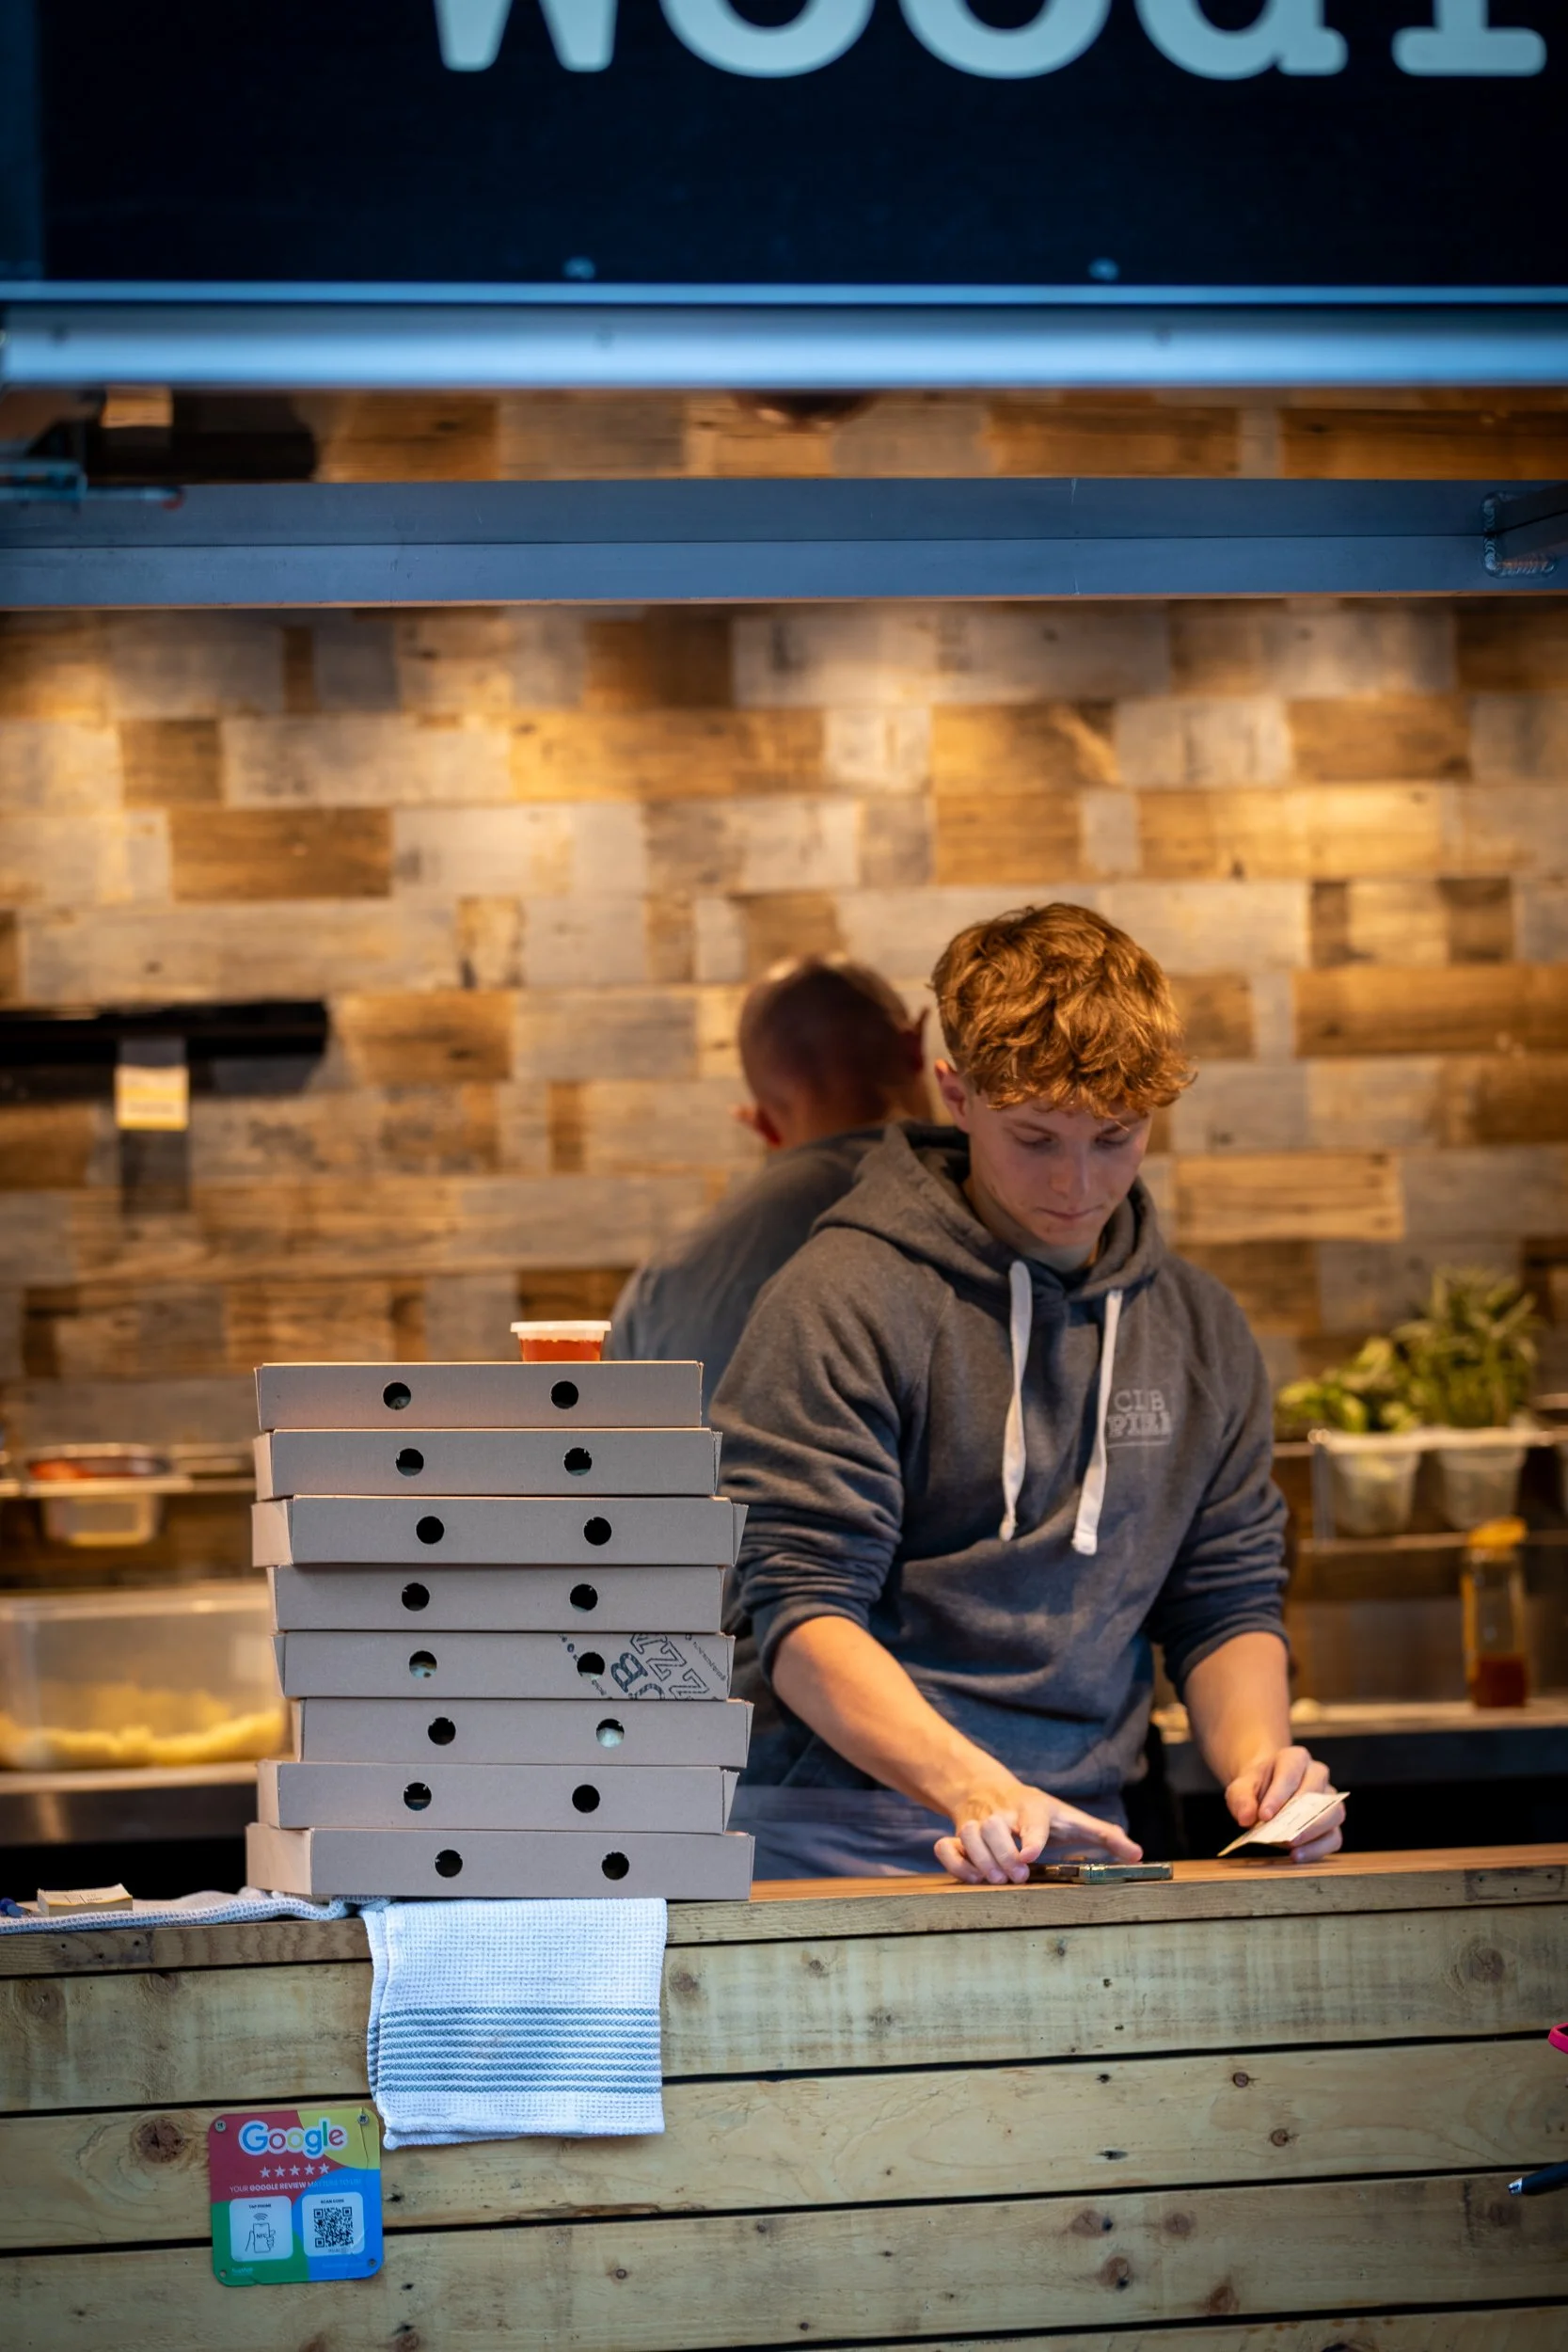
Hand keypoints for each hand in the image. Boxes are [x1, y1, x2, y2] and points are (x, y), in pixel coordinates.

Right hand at [933, 1778, 1142, 1885]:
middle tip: (1018, 1876)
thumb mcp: (1070, 1817)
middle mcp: (1003, 1813)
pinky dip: (955, 1862)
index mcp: (1034, 1808)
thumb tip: (1137, 1854)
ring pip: (969, 1833)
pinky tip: (973, 1877)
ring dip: (980, 1859)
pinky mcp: (957, 1833)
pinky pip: (946, 1845)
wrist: (988, 1788)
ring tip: (998, 1880)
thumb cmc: (1038, 1811)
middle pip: (994, 1826)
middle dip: (1003, 1853)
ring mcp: (977, 1822)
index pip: (1033, 1818)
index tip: (1029, 1857)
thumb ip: (1103, 1835)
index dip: (1031, 1837)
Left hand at [1224, 1744, 1343, 1863]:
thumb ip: (1241, 1799)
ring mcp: (1329, 1799)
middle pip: (1317, 1792)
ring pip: (1333, 1814)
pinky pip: (1334, 1837)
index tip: (1264, 1815)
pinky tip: (1297, 1855)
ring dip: (1313, 1833)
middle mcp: (1317, 1775)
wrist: (1265, 1792)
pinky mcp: (1332, 1823)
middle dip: (1300, 1816)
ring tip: (1291, 1847)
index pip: (1290, 1773)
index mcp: (1295, 1758)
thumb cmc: (1256, 1787)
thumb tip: (1246, 1818)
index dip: (1279, 1795)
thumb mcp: (1241, 1787)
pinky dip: (1318, 1849)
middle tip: (1283, 1834)